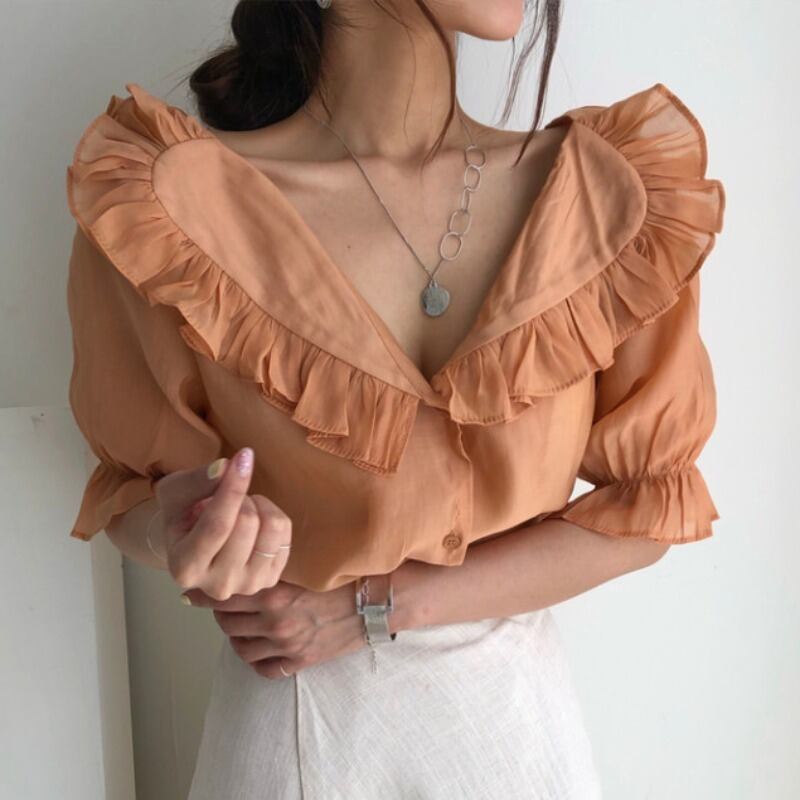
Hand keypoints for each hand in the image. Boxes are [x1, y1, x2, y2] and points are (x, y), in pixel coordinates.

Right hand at [152, 447, 292, 599]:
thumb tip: (225, 467)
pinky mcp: (271, 579)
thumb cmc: (182, 515)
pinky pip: (285, 532)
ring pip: (272, 528)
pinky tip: (254, 521)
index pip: (218, 525)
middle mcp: (218, 585)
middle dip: (241, 496)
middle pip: (247, 524)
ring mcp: (248, 585)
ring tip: (240, 508)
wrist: (193, 542)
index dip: (234, 487)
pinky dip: (271, 515)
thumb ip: (196, 481)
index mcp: (185, 567)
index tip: (244, 456)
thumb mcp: (176, 493)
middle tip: (228, 496)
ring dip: (258, 505)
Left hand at [180, 579, 366, 678]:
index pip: (224, 596)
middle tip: (221, 603)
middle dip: (219, 612)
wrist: (377, 600)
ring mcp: (287, 645)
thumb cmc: (344, 574)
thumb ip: (273, 566)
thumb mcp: (305, 564)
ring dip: (235, 635)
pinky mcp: (301, 662)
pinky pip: (264, 669)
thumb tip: (245, 560)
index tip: (192, 592)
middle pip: (226, 623)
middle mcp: (276, 622)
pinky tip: (259, 646)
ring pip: (240, 647)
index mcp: (275, 593)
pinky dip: (256, 659)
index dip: (203, 595)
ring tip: (239, 624)